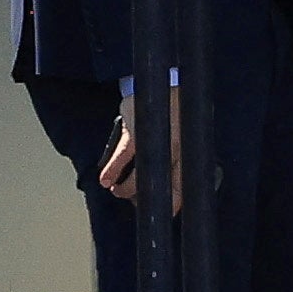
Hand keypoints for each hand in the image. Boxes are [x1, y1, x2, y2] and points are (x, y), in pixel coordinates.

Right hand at [98, 90, 182, 212]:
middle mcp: (170, 148)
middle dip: (146, 198)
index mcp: (184, 150)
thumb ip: (179, 149)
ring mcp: (151, 141)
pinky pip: (122, 156)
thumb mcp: (186, 129)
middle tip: (137, 204)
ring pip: (137, 175)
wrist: (166, 79)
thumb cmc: (176, 106)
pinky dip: (112, 170)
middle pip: (158, 183)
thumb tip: (176, 168)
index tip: (169, 212)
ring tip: (118, 192)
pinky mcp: (133, 131)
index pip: (181, 183)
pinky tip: (105, 180)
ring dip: (126, 188)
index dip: (175, 200)